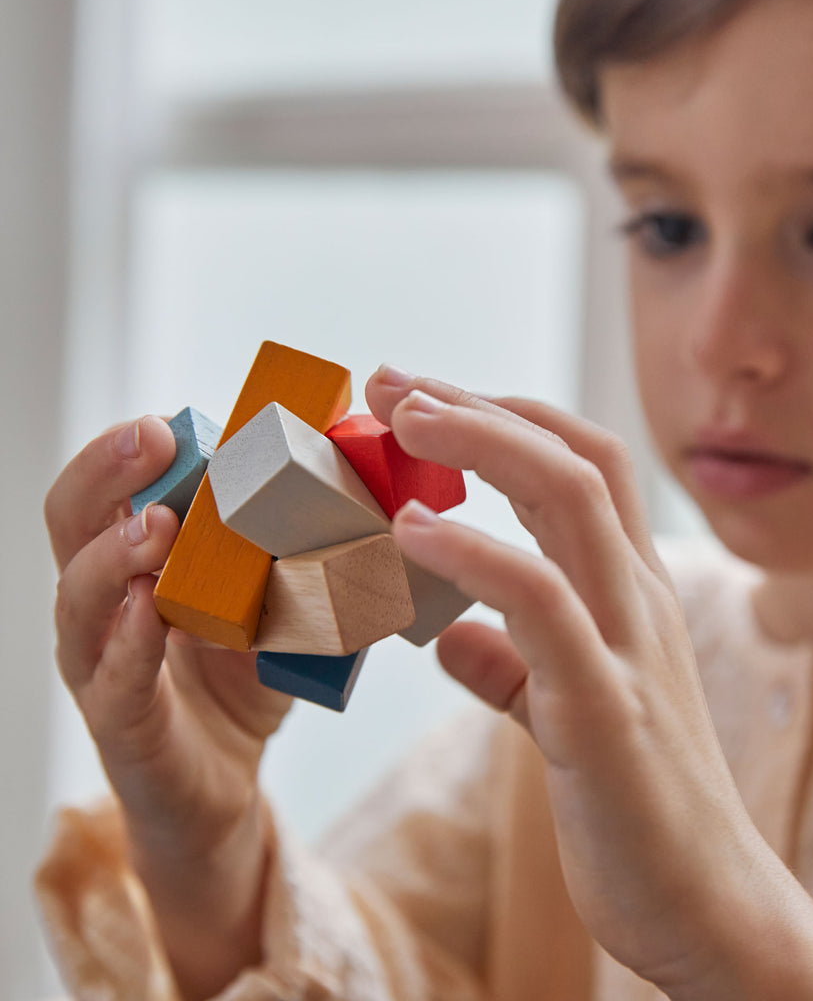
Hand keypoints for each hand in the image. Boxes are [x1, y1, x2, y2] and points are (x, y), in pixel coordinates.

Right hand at [45, 416, 292, 997]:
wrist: (222, 791)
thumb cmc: (239, 684)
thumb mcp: (270, 604)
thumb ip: (287, 552)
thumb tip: (347, 483)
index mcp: (133, 565)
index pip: (108, 490)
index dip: (128, 449)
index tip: (172, 416)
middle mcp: (102, 607)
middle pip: (71, 524)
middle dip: (103, 473)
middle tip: (150, 437)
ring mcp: (101, 665)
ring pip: (78, 599)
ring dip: (113, 554)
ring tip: (154, 524)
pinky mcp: (120, 723)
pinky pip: (113, 679)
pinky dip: (129, 643)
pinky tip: (147, 613)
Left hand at [365, 368, 812, 1000]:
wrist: (703, 905)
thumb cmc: (633, 797)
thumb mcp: (565, 708)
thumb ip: (511, 663)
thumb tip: (447, 634)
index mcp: (628, 591)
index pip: (579, 462)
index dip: (501, 415)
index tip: (420, 397)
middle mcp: (637, 599)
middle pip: (575, 456)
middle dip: (481, 404)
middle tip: (394, 379)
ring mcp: (627, 647)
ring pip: (572, 501)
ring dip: (483, 444)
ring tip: (403, 418)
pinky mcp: (606, 711)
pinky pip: (544, 606)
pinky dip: (477, 556)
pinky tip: (413, 535)